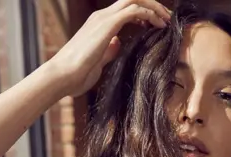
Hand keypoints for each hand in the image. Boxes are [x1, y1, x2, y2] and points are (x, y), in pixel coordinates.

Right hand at [49, 0, 171, 97]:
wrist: (63, 75)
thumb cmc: (77, 74)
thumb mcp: (98, 61)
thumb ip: (108, 50)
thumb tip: (117, 44)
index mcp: (99, 23)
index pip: (125, 8)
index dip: (143, 12)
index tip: (156, 24)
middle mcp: (101, 16)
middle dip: (153, 5)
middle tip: (168, 19)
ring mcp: (103, 18)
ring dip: (154, 7)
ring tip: (167, 21)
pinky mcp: (107, 25)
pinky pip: (133, 10)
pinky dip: (149, 14)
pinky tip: (158, 26)